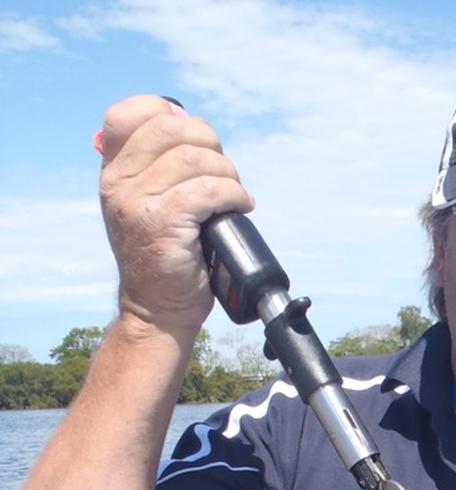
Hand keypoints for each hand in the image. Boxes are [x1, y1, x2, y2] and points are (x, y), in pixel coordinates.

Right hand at [97, 96, 254, 335]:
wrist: (157, 310)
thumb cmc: (162, 257)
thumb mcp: (146, 205)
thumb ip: (155, 168)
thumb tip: (188, 125)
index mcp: (113, 172)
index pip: (128, 114)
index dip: (167, 112)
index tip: (194, 139)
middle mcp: (119, 183)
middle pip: (170, 127)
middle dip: (209, 143)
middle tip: (224, 173)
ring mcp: (138, 202)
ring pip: (194, 158)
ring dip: (227, 173)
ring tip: (235, 195)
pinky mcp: (163, 222)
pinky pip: (208, 190)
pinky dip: (233, 194)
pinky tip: (241, 206)